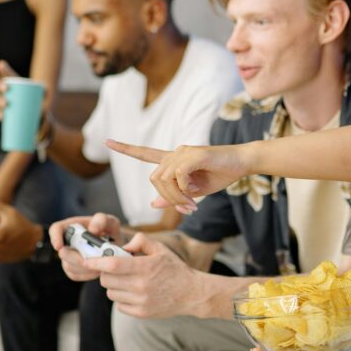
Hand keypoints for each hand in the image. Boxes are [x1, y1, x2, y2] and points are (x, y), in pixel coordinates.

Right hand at [0, 61, 51, 132]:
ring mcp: (2, 101)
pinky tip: (1, 116)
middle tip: (5, 89)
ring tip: (5, 104)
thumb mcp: (43, 94)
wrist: (37, 115)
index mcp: (12, 81)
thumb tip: (46, 91)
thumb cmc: (38, 99)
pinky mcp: (3, 113)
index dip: (1, 68)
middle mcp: (4, 90)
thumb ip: (45, 92)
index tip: (0, 65)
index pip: (5, 73)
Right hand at [48, 213, 122, 281]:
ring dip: (85, 268)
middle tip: (91, 260)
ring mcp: (69, 257)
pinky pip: (75, 275)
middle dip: (76, 258)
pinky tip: (98, 270)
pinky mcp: (73, 269)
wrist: (115, 247)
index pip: (56, 229)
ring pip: (69, 266)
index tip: (59, 246)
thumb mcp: (110, 221)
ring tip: (101, 264)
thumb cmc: (110, 231)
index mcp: (72, 226)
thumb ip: (101, 220)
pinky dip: (87, 275)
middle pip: (62, 253)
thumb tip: (92, 230)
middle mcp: (67, 242)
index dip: (54, 237)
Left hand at [81, 233, 206, 318]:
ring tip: (127, 281)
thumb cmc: (175, 269)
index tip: (86, 260)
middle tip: (115, 269)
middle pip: (107, 280)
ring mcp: (141, 302)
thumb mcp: (161, 249)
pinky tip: (133, 293)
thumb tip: (124, 245)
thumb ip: (141, 241)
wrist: (192, 294)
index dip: (96, 262)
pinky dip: (122, 298)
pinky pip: (119, 305)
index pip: (113, 264)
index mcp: (145, 267)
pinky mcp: (141, 313)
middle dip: (106, 273)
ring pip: (111, 293)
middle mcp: (141, 286)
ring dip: (114, 286)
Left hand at [104, 140, 250, 214]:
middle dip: (167, 199)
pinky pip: (178, 176)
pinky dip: (184, 190)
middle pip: (154, 179)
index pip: (144, 153)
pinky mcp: (193, 155)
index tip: (106, 142)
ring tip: (192, 204)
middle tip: (187, 209)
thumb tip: (152, 203)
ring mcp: (183, 152)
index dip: (125, 149)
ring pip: (163, 179)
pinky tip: (196, 195)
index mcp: (173, 160)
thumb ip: (174, 197)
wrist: (243, 162)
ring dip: (175, 197)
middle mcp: (175, 153)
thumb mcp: (194, 192)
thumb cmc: (221, 175)